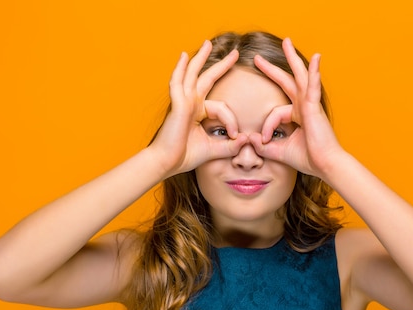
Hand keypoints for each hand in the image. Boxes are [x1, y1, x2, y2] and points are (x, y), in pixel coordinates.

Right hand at [150, 41, 247, 176]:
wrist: (167, 163)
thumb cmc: (185, 156)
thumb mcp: (214, 149)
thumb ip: (230, 145)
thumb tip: (246, 139)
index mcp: (198, 112)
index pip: (222, 107)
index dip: (231, 120)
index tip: (235, 135)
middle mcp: (190, 104)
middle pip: (206, 78)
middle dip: (221, 65)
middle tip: (234, 53)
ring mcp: (183, 102)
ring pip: (192, 74)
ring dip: (200, 58)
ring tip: (208, 43)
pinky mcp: (177, 104)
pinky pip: (178, 83)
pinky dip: (180, 69)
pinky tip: (184, 56)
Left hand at [252, 38, 342, 178]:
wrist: (325, 165)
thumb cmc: (308, 158)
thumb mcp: (278, 151)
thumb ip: (263, 146)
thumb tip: (249, 140)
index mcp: (297, 115)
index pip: (275, 112)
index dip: (266, 126)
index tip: (262, 140)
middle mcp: (304, 106)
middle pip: (287, 81)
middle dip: (272, 69)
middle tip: (258, 58)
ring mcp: (310, 104)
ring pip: (299, 76)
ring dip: (292, 58)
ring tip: (287, 42)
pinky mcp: (314, 107)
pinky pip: (313, 86)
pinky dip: (314, 72)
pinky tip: (317, 57)